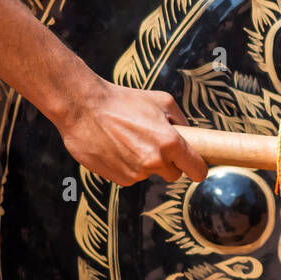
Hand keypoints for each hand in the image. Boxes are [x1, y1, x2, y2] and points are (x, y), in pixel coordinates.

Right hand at [55, 80, 207, 185]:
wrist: (83, 107)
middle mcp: (155, 162)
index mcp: (170, 143)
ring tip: (127, 139)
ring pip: (150, 174)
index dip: (197, 168)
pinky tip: (116, 148)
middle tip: (153, 144)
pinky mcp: (119, 179)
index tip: (194, 166)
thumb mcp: (161, 101)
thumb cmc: (123, 100)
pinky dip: (127, 166)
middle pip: (174, 175)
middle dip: (168, 163)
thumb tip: (191, 136)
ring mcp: (136, 173)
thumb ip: (181, 121)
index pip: (197, 170)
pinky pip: (131, 177)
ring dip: (144, 162)